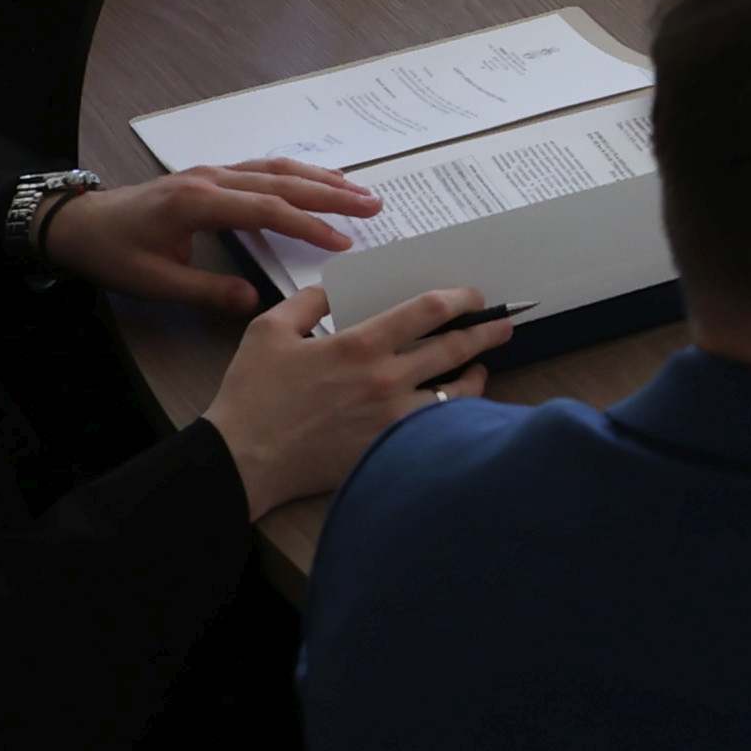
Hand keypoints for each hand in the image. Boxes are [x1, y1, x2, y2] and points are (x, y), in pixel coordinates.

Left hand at [39, 160, 378, 313]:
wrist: (77, 224)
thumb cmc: (112, 253)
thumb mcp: (155, 283)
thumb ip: (207, 291)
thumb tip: (255, 301)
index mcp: (199, 203)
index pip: (267, 210)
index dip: (308, 225)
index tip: (344, 241)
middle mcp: (211, 178)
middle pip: (282, 181)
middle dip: (331, 193)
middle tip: (374, 204)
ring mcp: (211, 172)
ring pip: (276, 168)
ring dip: (320, 178)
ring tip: (359, 189)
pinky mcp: (210, 175)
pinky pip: (262, 168)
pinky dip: (296, 173)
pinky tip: (317, 181)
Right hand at [207, 280, 507, 513]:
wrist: (245, 460)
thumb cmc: (253, 395)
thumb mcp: (269, 330)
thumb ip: (307, 302)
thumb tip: (333, 289)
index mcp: (359, 345)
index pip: (428, 312)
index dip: (461, 298)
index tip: (475, 295)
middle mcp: (386, 380)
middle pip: (455, 348)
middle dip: (487, 332)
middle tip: (505, 324)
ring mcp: (393, 419)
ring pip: (457, 393)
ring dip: (476, 375)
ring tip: (481, 368)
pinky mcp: (390, 450)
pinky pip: (438, 428)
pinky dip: (454, 415)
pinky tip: (455, 408)